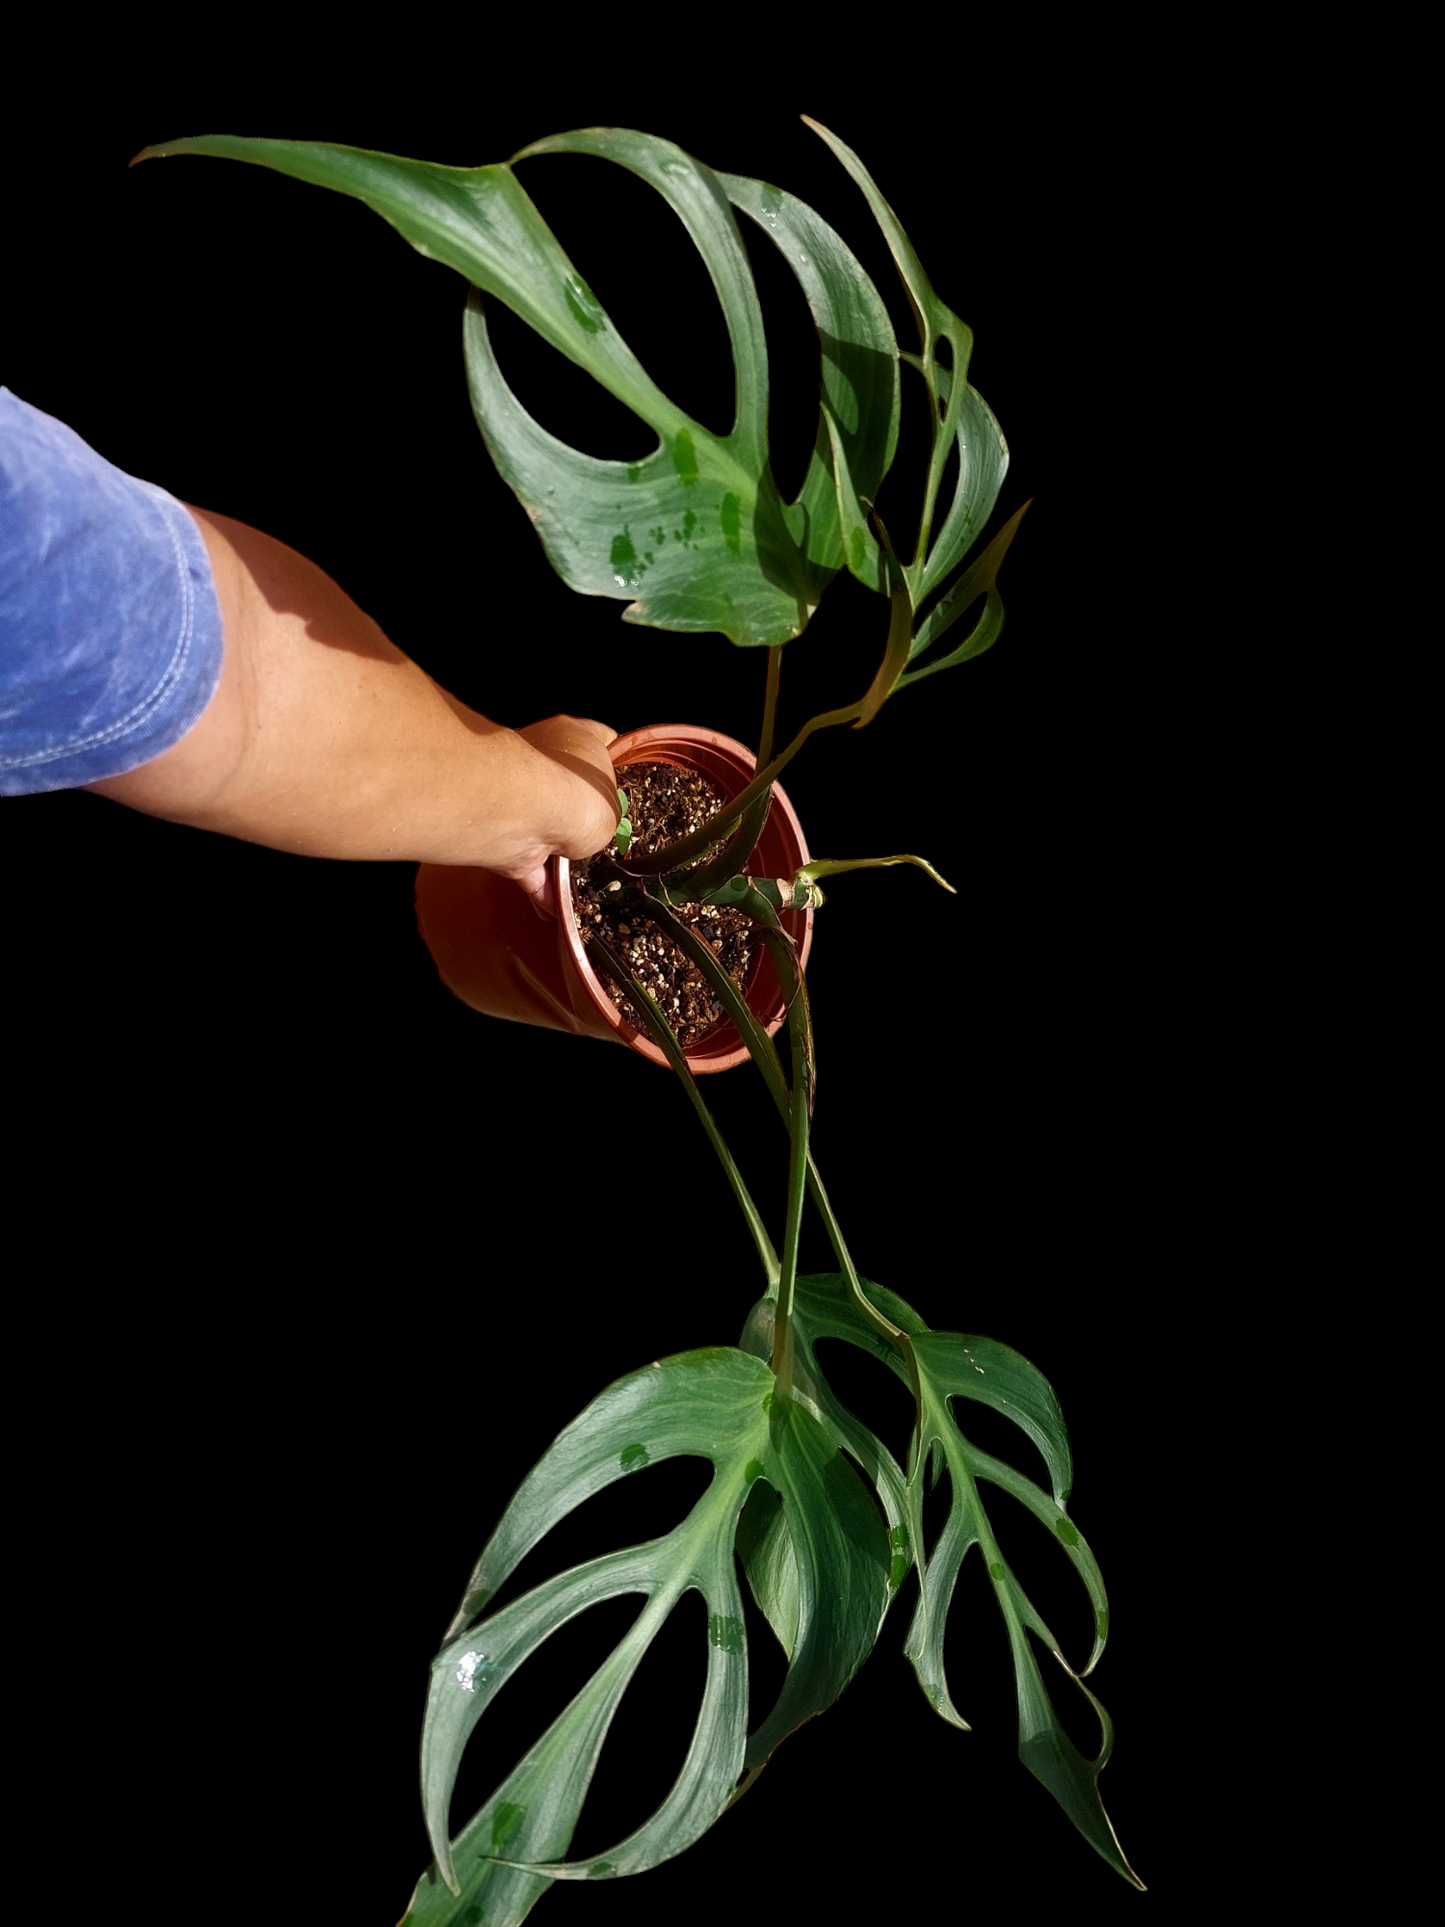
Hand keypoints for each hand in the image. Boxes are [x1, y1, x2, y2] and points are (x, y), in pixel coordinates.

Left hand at [509, 716, 619, 913]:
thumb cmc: (578, 792)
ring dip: (562, 861)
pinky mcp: (504, 835)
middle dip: (585, 818)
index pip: (602, 739)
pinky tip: (561, 911)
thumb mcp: (616, 802)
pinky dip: (543, 889)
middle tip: (611, 841)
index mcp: (575, 737)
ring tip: (591, 885)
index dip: (618, 761)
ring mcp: (520, 798)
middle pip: (571, 789)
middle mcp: (543, 760)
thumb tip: (599, 825)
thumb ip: (611, 812)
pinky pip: (528, 867)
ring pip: (546, 831)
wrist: (523, 811)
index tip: (632, 785)